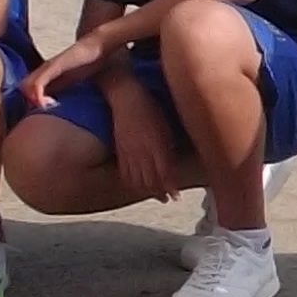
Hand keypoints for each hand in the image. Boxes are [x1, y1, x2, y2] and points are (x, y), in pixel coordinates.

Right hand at [109, 83, 181, 201]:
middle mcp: (142, 153)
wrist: (126, 97)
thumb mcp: (165, 126)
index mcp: (155, 146)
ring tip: (156, 196)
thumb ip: (169, 147)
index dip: (170, 187)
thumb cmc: (149, 107)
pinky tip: (138, 185)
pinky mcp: (120, 150)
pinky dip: (132, 182)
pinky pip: (125, 172)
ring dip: (147, 190)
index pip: (164, 174)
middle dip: (160, 192)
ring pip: (137, 179)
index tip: (176, 196)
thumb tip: (174, 163)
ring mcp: (129, 153)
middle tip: (168, 199)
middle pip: (150, 180)